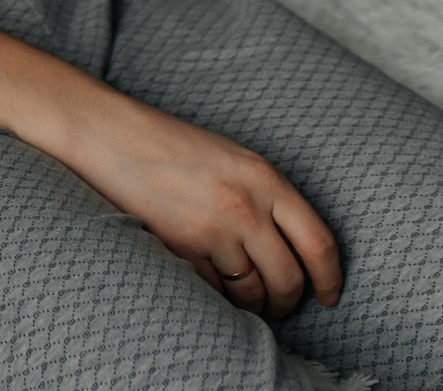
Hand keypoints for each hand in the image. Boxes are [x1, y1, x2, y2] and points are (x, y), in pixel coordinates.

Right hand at [47, 91, 342, 318]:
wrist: (111, 136)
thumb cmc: (173, 144)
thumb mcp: (235, 158)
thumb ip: (268, 197)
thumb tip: (295, 249)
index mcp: (265, 179)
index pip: (319, 244)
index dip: (330, 279)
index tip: (329, 296)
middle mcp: (245, 207)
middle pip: (288, 278)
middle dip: (288, 301)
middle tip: (281, 305)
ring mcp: (211, 229)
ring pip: (251, 291)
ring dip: (254, 305)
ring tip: (249, 301)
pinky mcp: (180, 247)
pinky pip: (214, 289)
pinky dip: (219, 295)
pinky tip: (215, 286)